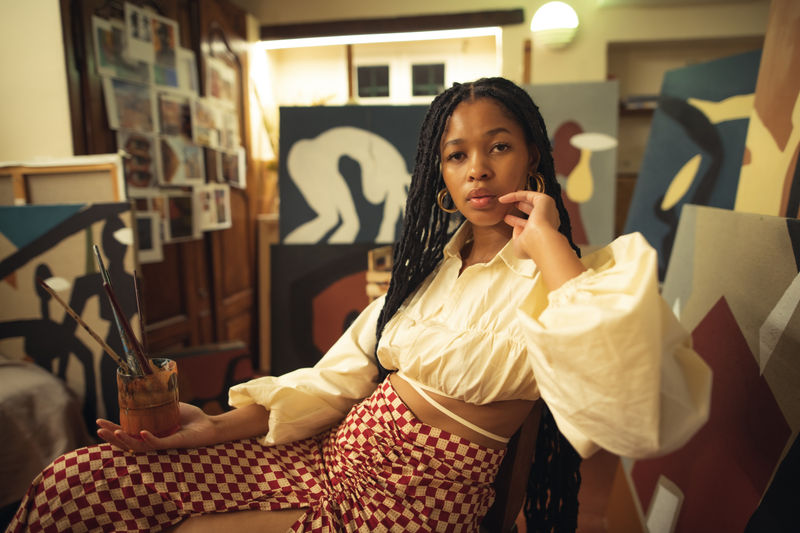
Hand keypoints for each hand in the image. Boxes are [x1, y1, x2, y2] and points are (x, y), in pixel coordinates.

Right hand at [97, 402, 218, 451]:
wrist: (209, 424)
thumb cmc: (191, 417)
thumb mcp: (170, 406)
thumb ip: (157, 401)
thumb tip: (142, 386)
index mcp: (149, 433)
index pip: (126, 433)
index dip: (112, 429)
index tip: (99, 422)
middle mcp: (153, 441)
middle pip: (127, 443)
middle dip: (112, 437)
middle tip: (98, 430)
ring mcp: (162, 444)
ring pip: (139, 446)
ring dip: (125, 440)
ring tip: (114, 433)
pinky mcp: (173, 444)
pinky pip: (158, 444)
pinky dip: (149, 438)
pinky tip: (141, 433)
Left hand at [498, 190, 559, 259]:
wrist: (540, 242)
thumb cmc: (530, 247)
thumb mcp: (520, 245)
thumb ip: (518, 237)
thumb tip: (517, 227)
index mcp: (544, 232)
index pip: (530, 224)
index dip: (517, 221)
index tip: (506, 219)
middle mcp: (548, 220)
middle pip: (533, 210)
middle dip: (521, 206)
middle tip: (511, 205)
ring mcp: (548, 209)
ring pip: (532, 200)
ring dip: (519, 198)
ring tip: (505, 198)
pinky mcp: (544, 200)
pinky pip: (528, 194)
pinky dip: (515, 196)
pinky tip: (503, 199)